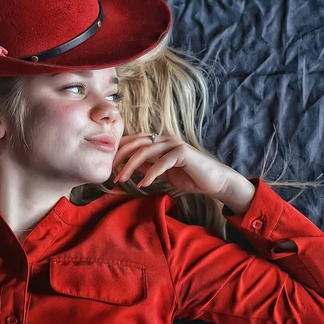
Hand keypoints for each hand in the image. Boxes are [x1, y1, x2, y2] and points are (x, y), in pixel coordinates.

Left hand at [112, 133, 237, 195]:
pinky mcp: (182, 153)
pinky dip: (150, 174)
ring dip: (131, 166)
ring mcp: (174, 144)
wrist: (214, 181)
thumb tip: (131, 167)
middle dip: (121, 157)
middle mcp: (165, 139)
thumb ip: (148, 166)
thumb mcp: (163, 172)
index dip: (120, 151)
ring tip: (122, 179)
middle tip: (111, 172)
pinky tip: (143, 184)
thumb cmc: (190, 176)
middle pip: (136, 144)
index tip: (109, 165)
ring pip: (146, 152)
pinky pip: (161, 163)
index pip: (134, 141)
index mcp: (160, 141)